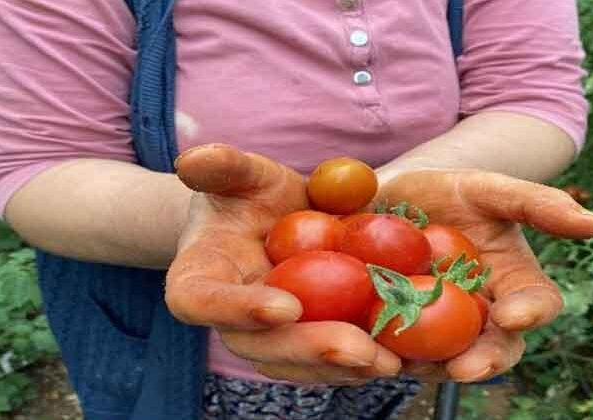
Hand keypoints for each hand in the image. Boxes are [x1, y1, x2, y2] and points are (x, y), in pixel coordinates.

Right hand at [166, 144, 401, 383]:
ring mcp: (265, 337)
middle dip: (307, 349)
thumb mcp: (238, 174)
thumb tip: (191, 160)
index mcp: (198, 278)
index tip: (286, 306)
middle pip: (255, 346)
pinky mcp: (302, 342)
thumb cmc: (246, 195)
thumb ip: (221, 166)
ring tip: (389, 361)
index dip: (236, 309)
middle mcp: (228, 319)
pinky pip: (325, 362)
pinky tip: (401, 356)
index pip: (200, 301)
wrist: (267, 221)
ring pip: (294, 364)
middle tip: (356, 347)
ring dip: (341, 368)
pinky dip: (361, 362)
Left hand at [376, 169, 592, 382]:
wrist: (397, 196)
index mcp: (513, 282)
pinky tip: (373, 349)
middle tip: (463, 369)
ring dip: (430, 365)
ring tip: (411, 365)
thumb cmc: (450, 192)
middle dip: (483, 361)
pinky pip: (398, 348)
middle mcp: (482, 312)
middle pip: (493, 346)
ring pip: (444, 357)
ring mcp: (441, 325)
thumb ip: (537, 203)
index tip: (513, 314)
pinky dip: (388, 352)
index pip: (535, 303)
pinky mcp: (399, 329)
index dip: (530, 312)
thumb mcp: (488, 189)